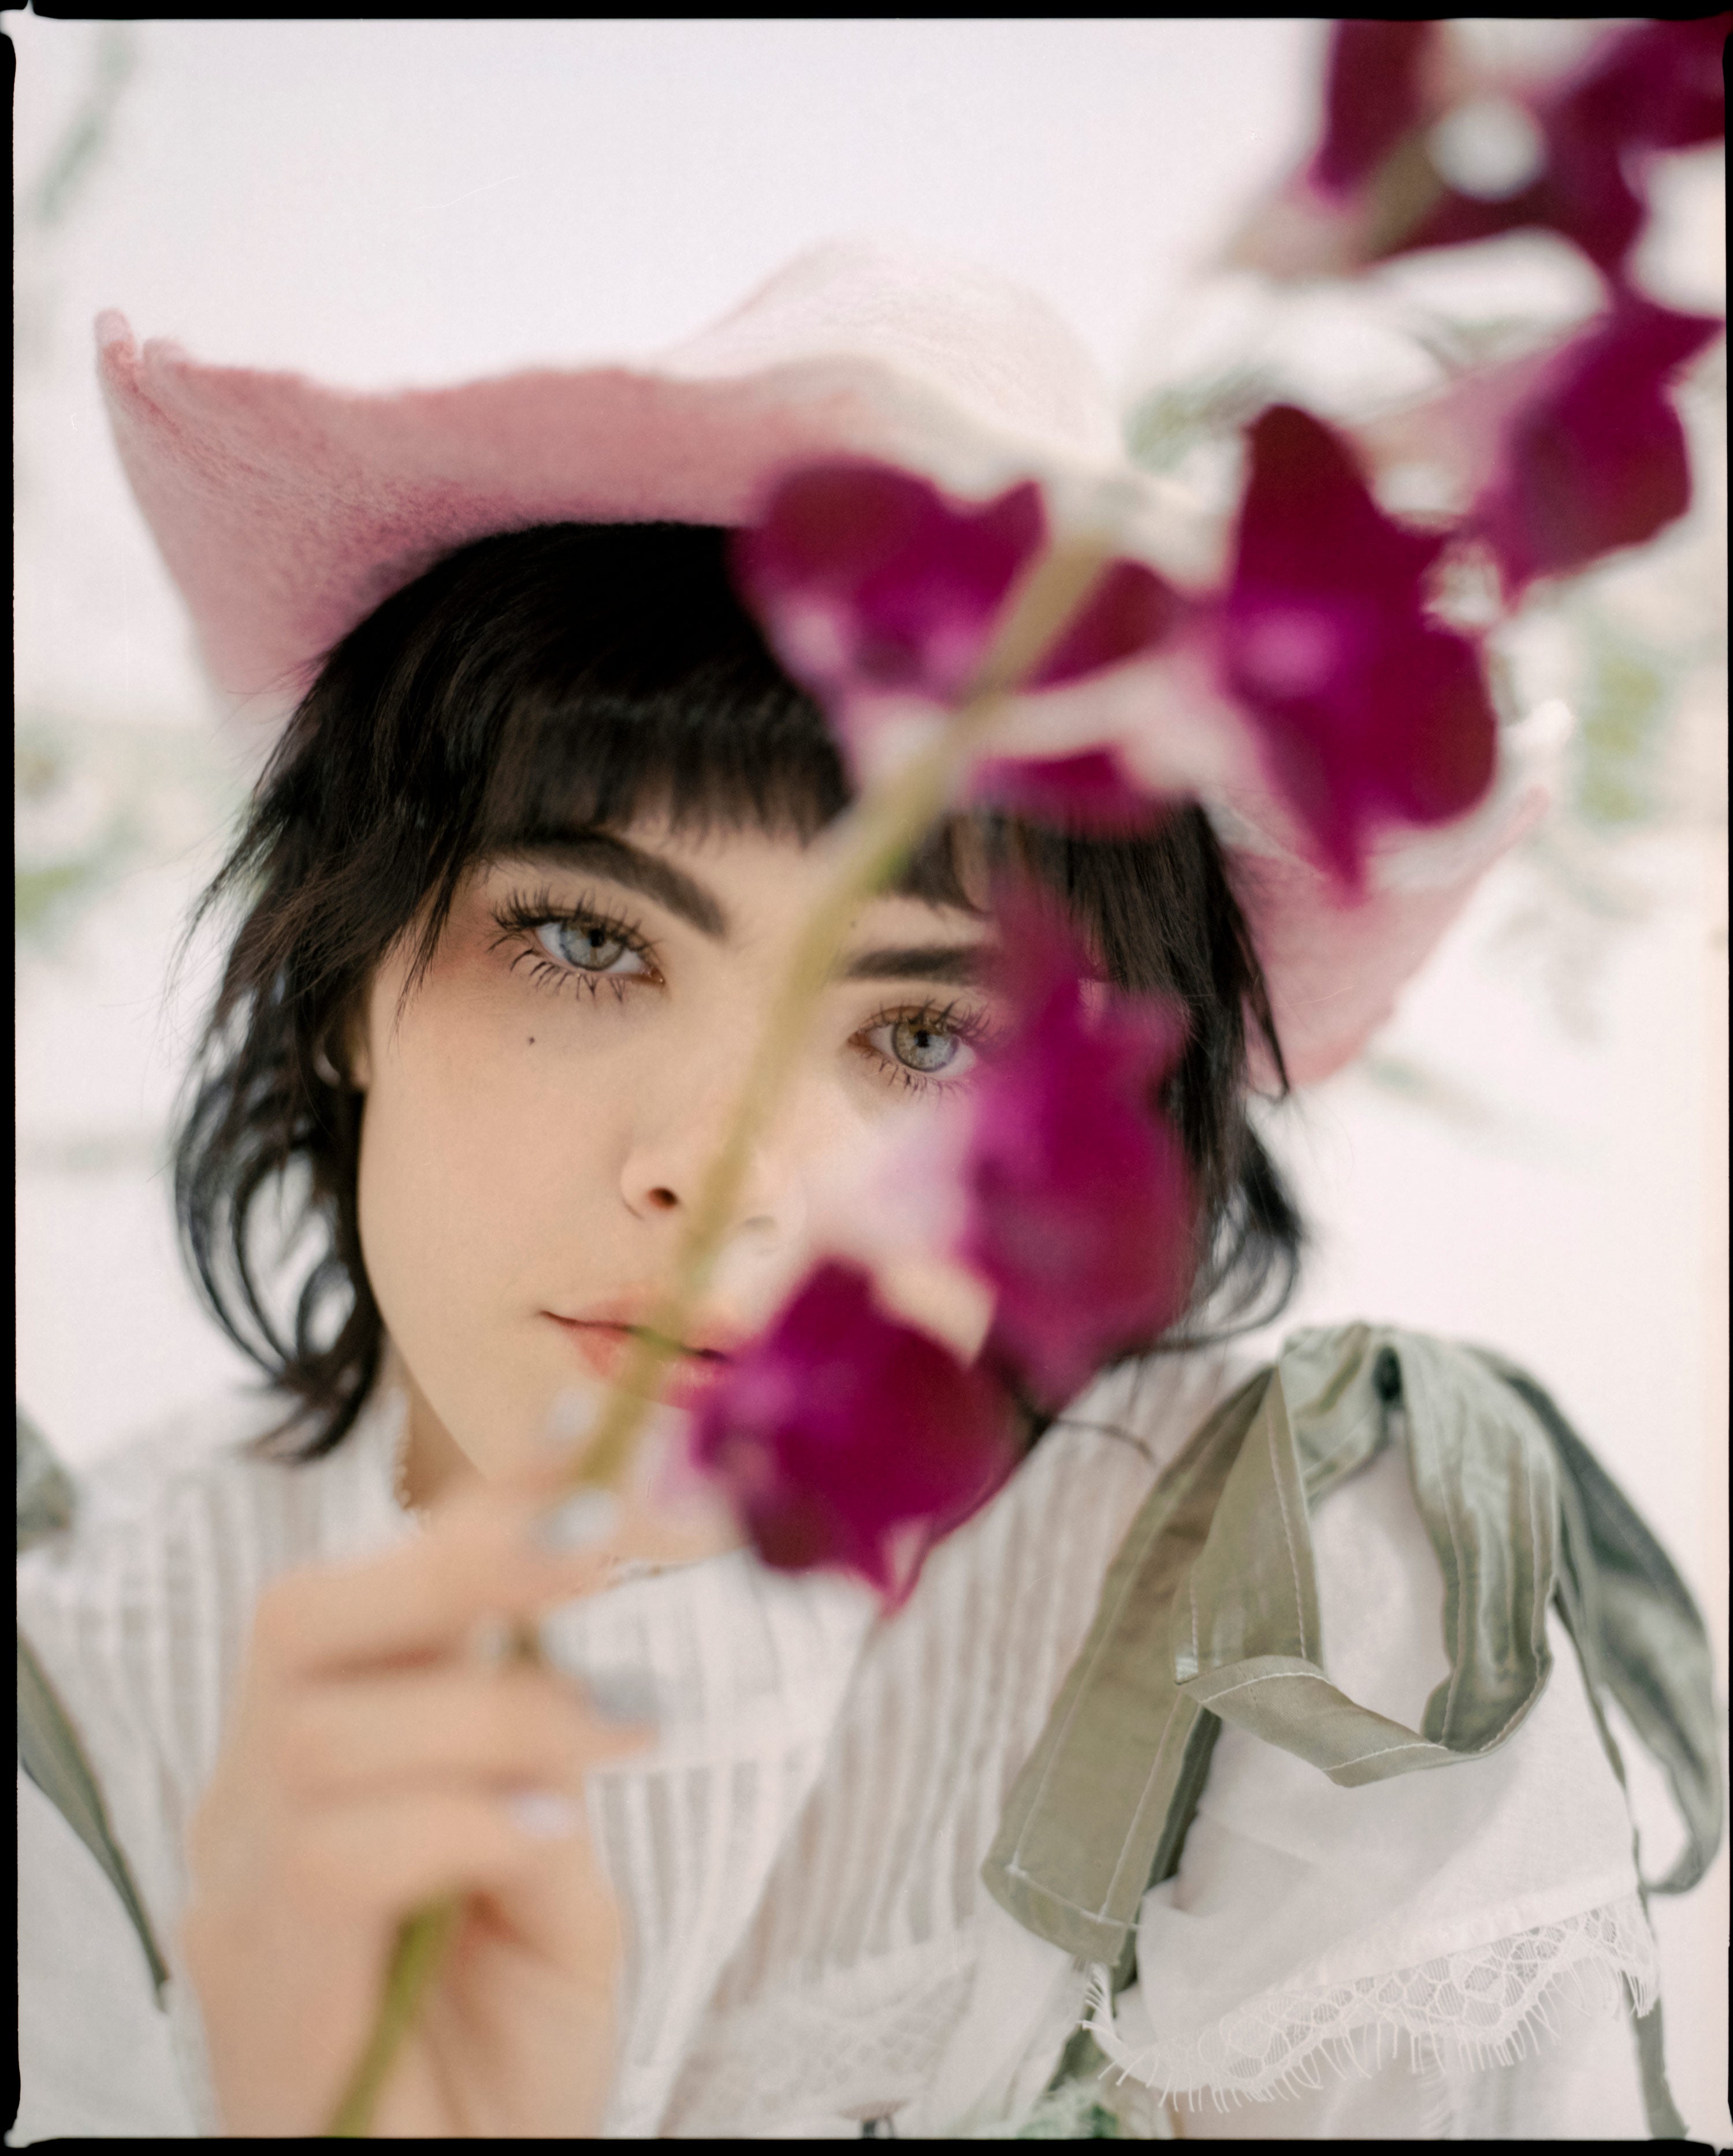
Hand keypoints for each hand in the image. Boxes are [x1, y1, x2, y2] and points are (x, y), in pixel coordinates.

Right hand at [181, 1444, 730, 2135]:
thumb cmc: (497, 2061)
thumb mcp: (558, 1887)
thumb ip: (549, 1772)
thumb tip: (574, 1666)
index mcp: (327, 1752)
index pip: (381, 1585)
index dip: (478, 1498)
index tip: (583, 1426)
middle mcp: (258, 1801)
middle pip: (309, 1616)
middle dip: (466, 1553)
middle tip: (607, 1539)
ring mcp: (241, 1888)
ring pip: (329, 1725)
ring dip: (500, 1706)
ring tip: (621, 1729)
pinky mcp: (255, 1981)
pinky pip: (335, 1849)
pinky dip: (459, 1817)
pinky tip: (543, 1841)